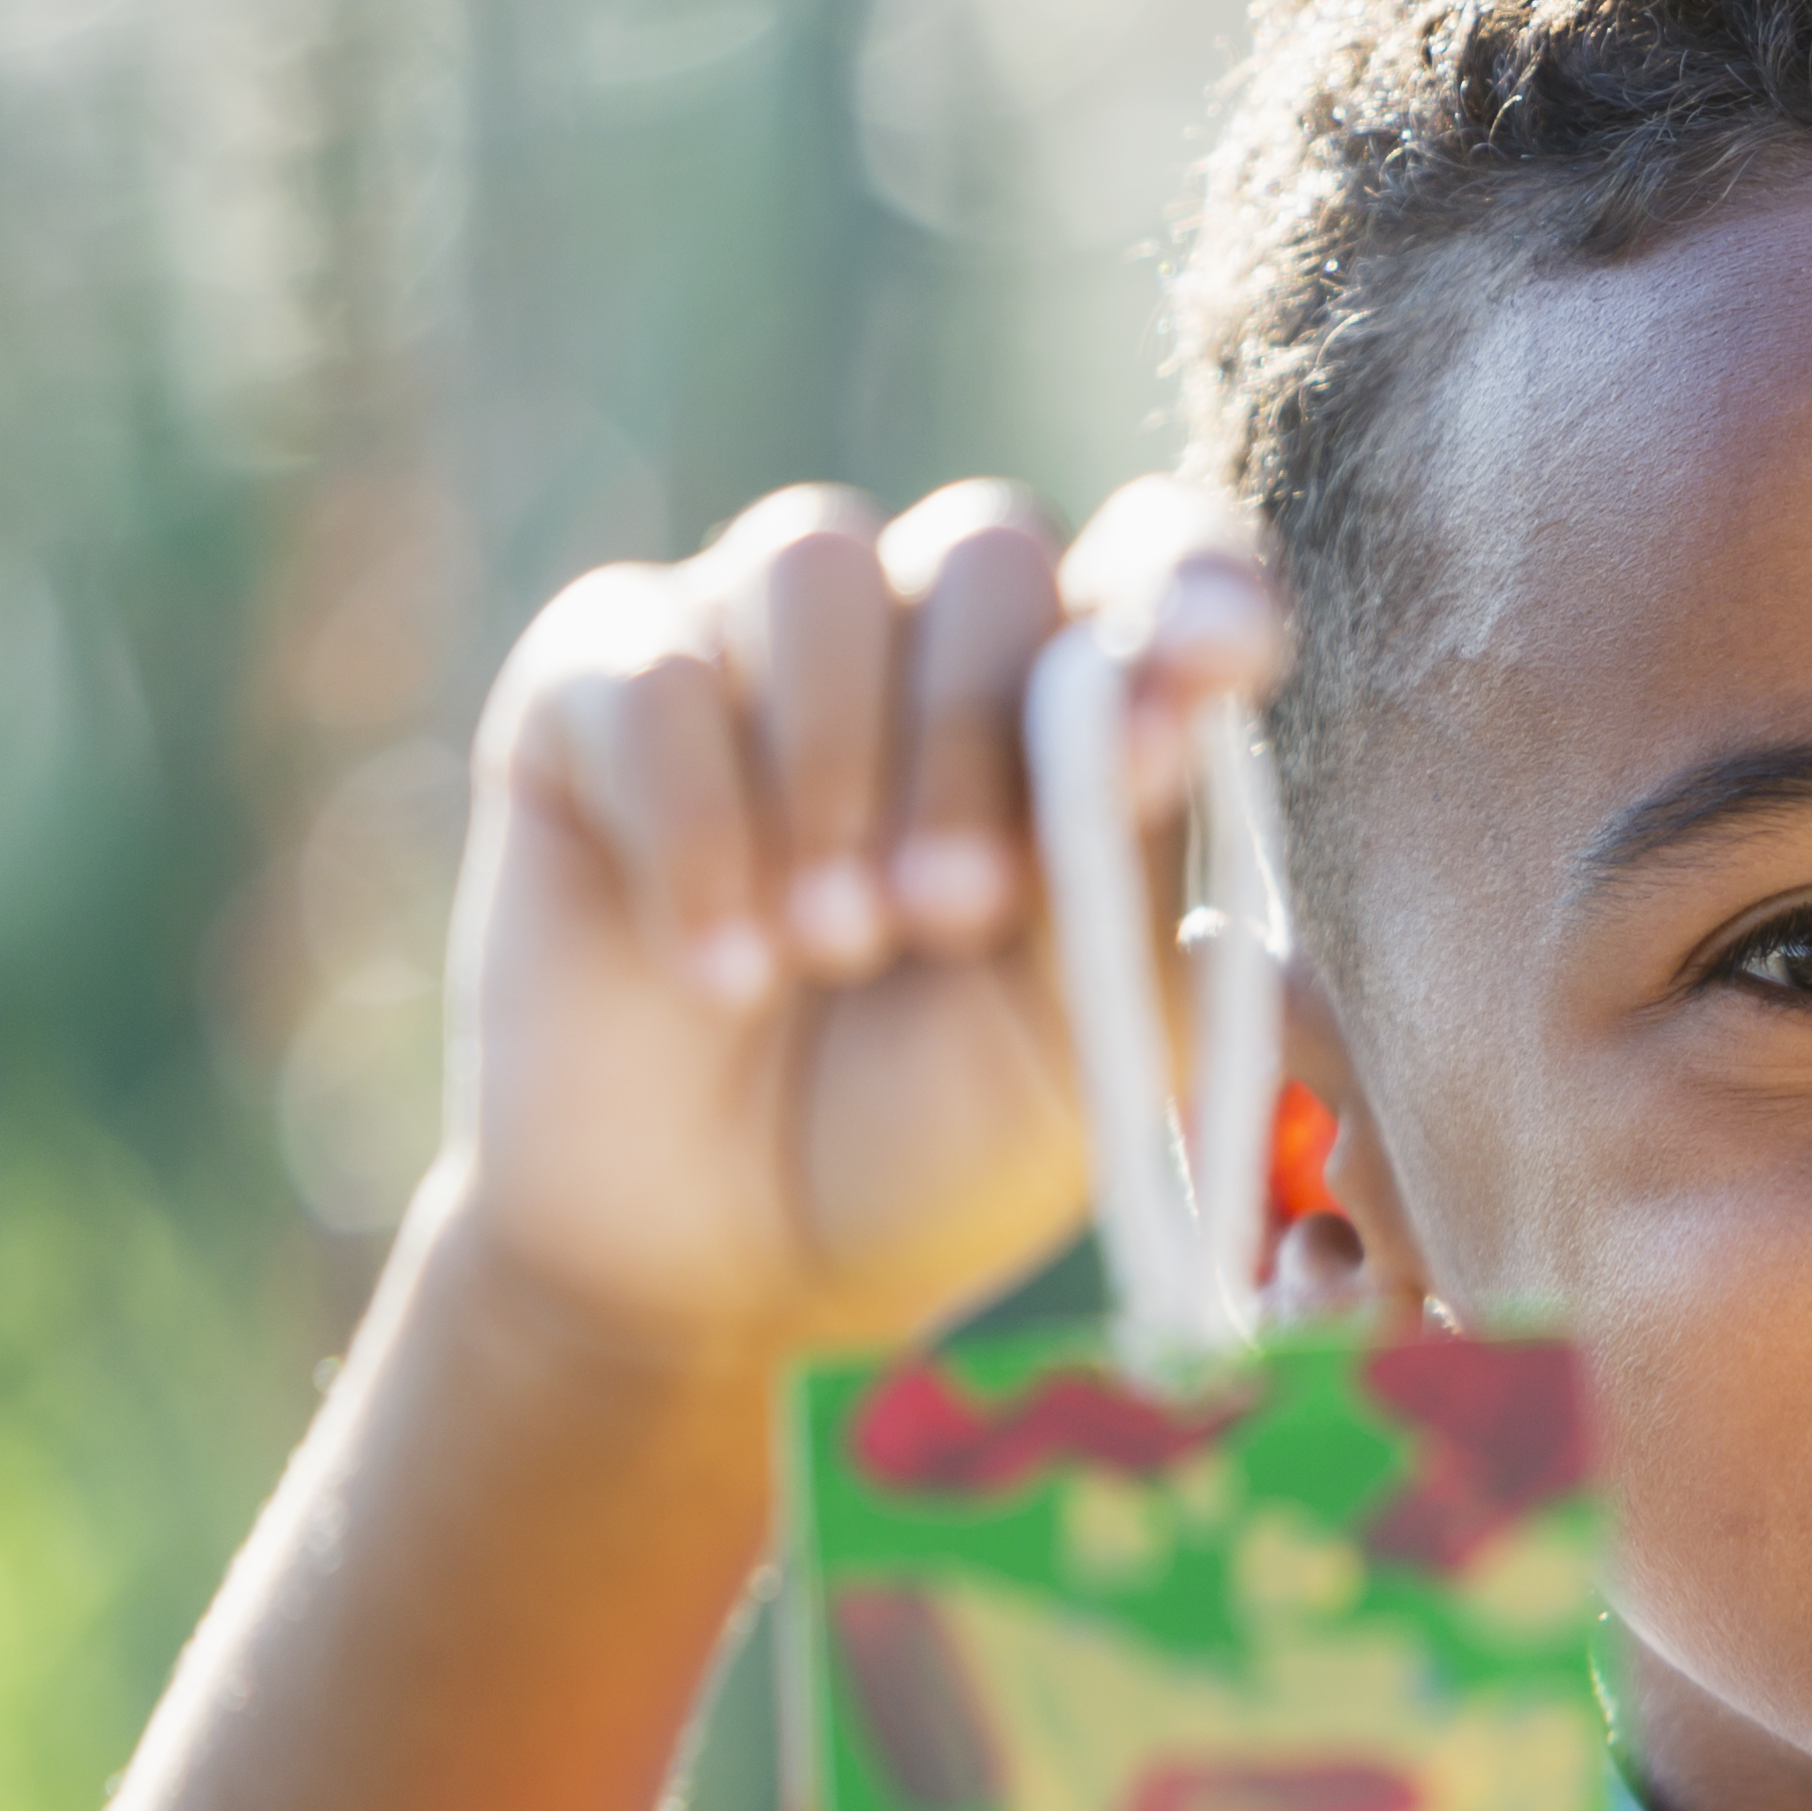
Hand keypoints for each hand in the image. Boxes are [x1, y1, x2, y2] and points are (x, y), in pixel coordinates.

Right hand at [435, 474, 1283, 1366]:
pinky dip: (695, 825)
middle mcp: (926, 644)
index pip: (1163, 561)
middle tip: (952, 917)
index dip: (1194, 581)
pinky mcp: (591, 691)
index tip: (1220, 654)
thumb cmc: (934, 1140)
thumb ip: (1134, 871)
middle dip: (975, 730)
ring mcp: (755, 650)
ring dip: (834, 762)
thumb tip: (1177, 692)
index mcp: (1083, 713)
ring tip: (835, 946)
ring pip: (813, 561)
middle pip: (985, 550)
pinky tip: (720, 970)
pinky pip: (648, 666)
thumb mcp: (1088, 1043)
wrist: (718, 1260)